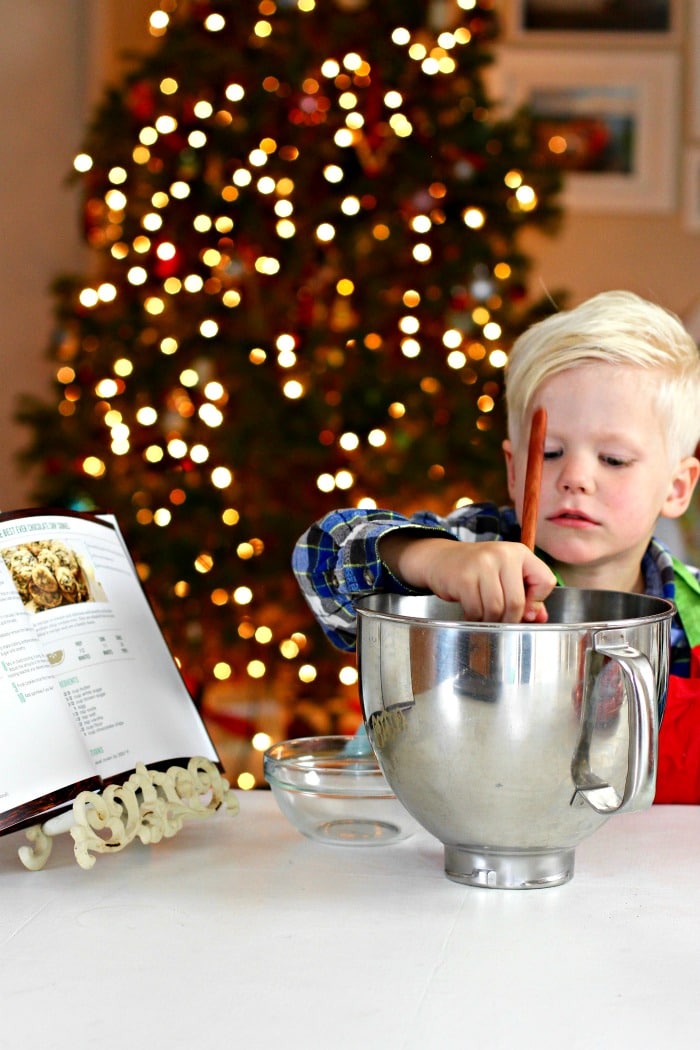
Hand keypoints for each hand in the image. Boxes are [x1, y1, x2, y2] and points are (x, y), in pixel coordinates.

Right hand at [379, 535, 556, 622]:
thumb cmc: (479, 570)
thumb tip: (539, 617)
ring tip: (485, 616)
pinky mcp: (464, 578)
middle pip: (517, 602)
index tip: (525, 607)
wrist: (441, 558)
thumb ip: (527, 596)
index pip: (545, 582)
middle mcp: (503, 554)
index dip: (536, 601)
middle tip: (502, 621)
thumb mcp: (506, 576)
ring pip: (496, 609)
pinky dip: (475, 618)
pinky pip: (476, 610)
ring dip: (491, 620)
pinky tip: (472, 612)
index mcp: (520, 552)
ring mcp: (482, 564)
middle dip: (510, 619)